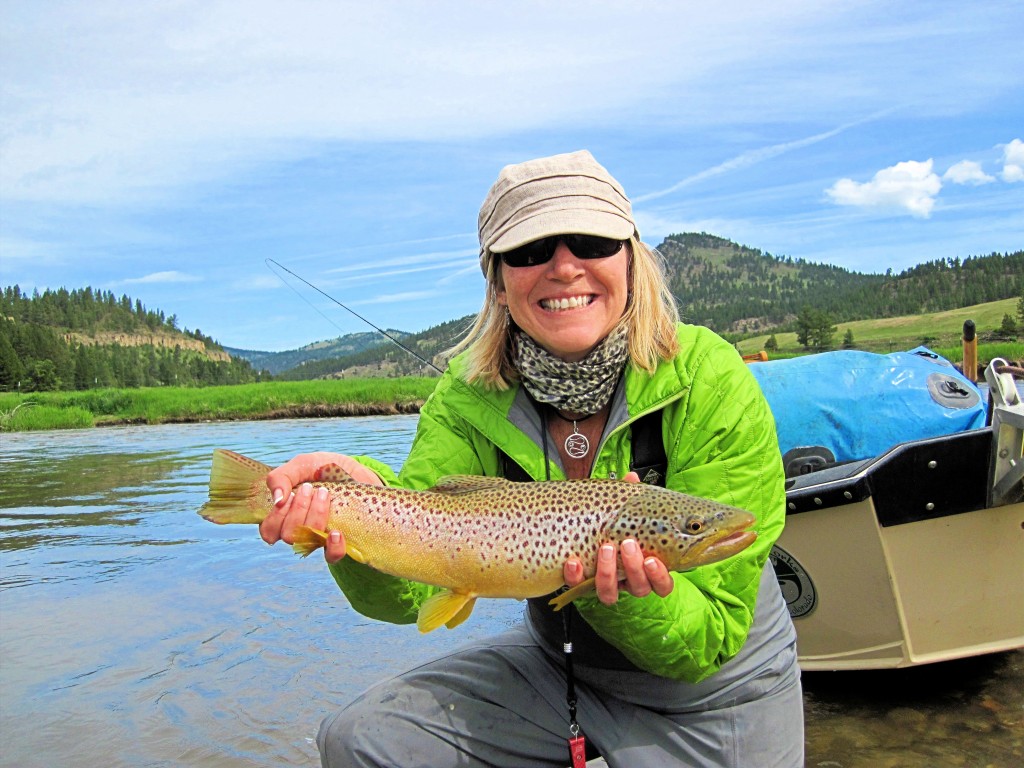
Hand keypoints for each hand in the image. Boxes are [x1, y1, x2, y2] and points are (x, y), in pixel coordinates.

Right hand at [261, 452, 381, 563]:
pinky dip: (333, 546)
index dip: (277, 516)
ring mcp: (319, 537)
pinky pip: (331, 556)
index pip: (269, 530)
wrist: (355, 471)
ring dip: (315, 517)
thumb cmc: (323, 469)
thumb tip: (277, 500)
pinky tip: (336, 532)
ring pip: (307, 542)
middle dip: (299, 509)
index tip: (292, 494)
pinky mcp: (339, 542)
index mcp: (284, 515)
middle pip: (288, 535)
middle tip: (311, 488)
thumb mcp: (301, 464)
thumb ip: (281, 477)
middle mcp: (299, 530)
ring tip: (325, 494)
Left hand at [562, 472, 674, 604]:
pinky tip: (573, 561)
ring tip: (605, 547)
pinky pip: (578, 587)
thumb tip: (632, 478)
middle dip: (633, 567)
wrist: (576, 527)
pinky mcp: (580, 584)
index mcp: (644, 567)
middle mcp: (627, 581)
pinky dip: (576, 575)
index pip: (661, 584)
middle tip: (628, 544)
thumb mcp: (621, 510)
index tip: (653, 560)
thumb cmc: (610, 523)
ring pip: (609, 593)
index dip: (659, 577)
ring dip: (608, 573)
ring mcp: (604, 583)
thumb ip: (629, 497)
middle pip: (638, 588)